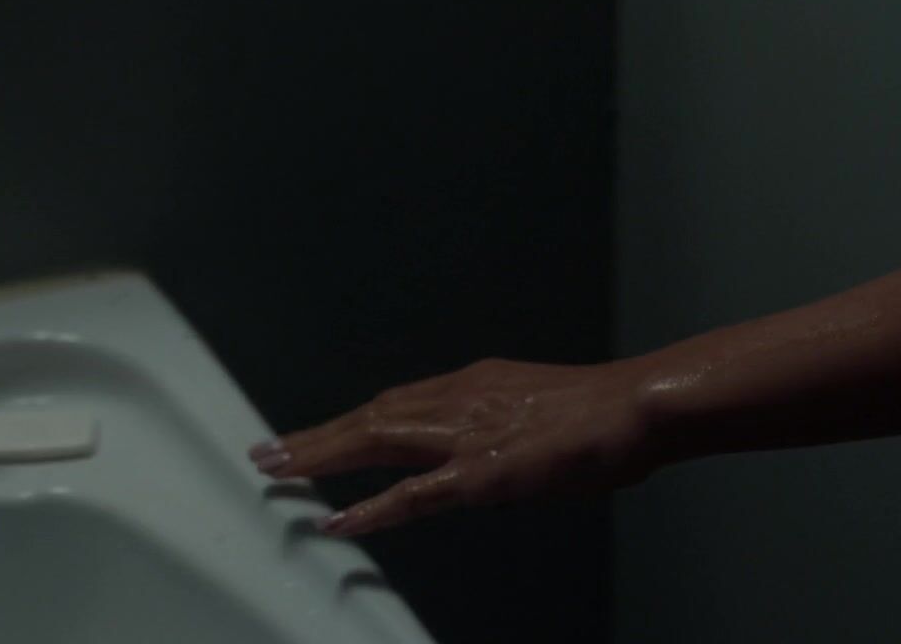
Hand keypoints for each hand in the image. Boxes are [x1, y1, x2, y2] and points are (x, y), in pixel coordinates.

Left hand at [248, 358, 652, 536]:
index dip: (349, 421)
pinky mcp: (482, 473)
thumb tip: (480, 448)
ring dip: (322, 458)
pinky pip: (414, 494)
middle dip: (315, 437)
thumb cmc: (598, 410)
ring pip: (376, 442)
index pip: (393, 403)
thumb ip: (497, 422)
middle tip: (268, 453)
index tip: (316, 434)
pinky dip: (371, 507)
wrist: (633, 406)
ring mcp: (466, 436)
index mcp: (472, 384)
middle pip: (370, 417)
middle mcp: (458, 400)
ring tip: (278, 472)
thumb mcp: (535, 405)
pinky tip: (336, 517)